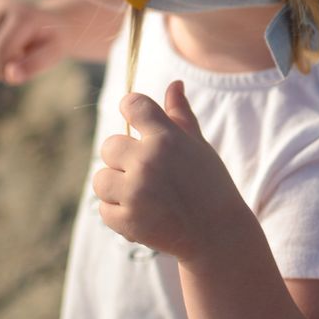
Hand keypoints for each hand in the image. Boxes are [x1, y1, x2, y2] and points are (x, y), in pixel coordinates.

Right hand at [0, 0, 70, 83]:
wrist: (52, 24)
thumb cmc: (50, 43)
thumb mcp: (51, 55)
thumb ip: (33, 66)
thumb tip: (10, 76)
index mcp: (25, 16)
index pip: (1, 48)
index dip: (3, 68)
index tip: (13, 73)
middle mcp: (6, 5)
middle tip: (0, 73)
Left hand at [92, 82, 248, 261]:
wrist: (218, 235)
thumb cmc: (210, 185)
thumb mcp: (198, 146)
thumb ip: (180, 114)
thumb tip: (174, 83)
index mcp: (167, 138)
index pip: (132, 104)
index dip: (130, 108)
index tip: (136, 119)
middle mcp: (148, 161)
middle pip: (109, 145)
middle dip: (122, 157)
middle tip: (144, 170)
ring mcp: (136, 193)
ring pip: (100, 179)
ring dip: (115, 186)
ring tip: (139, 193)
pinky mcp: (128, 222)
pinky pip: (103, 209)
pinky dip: (117, 212)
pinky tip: (140, 213)